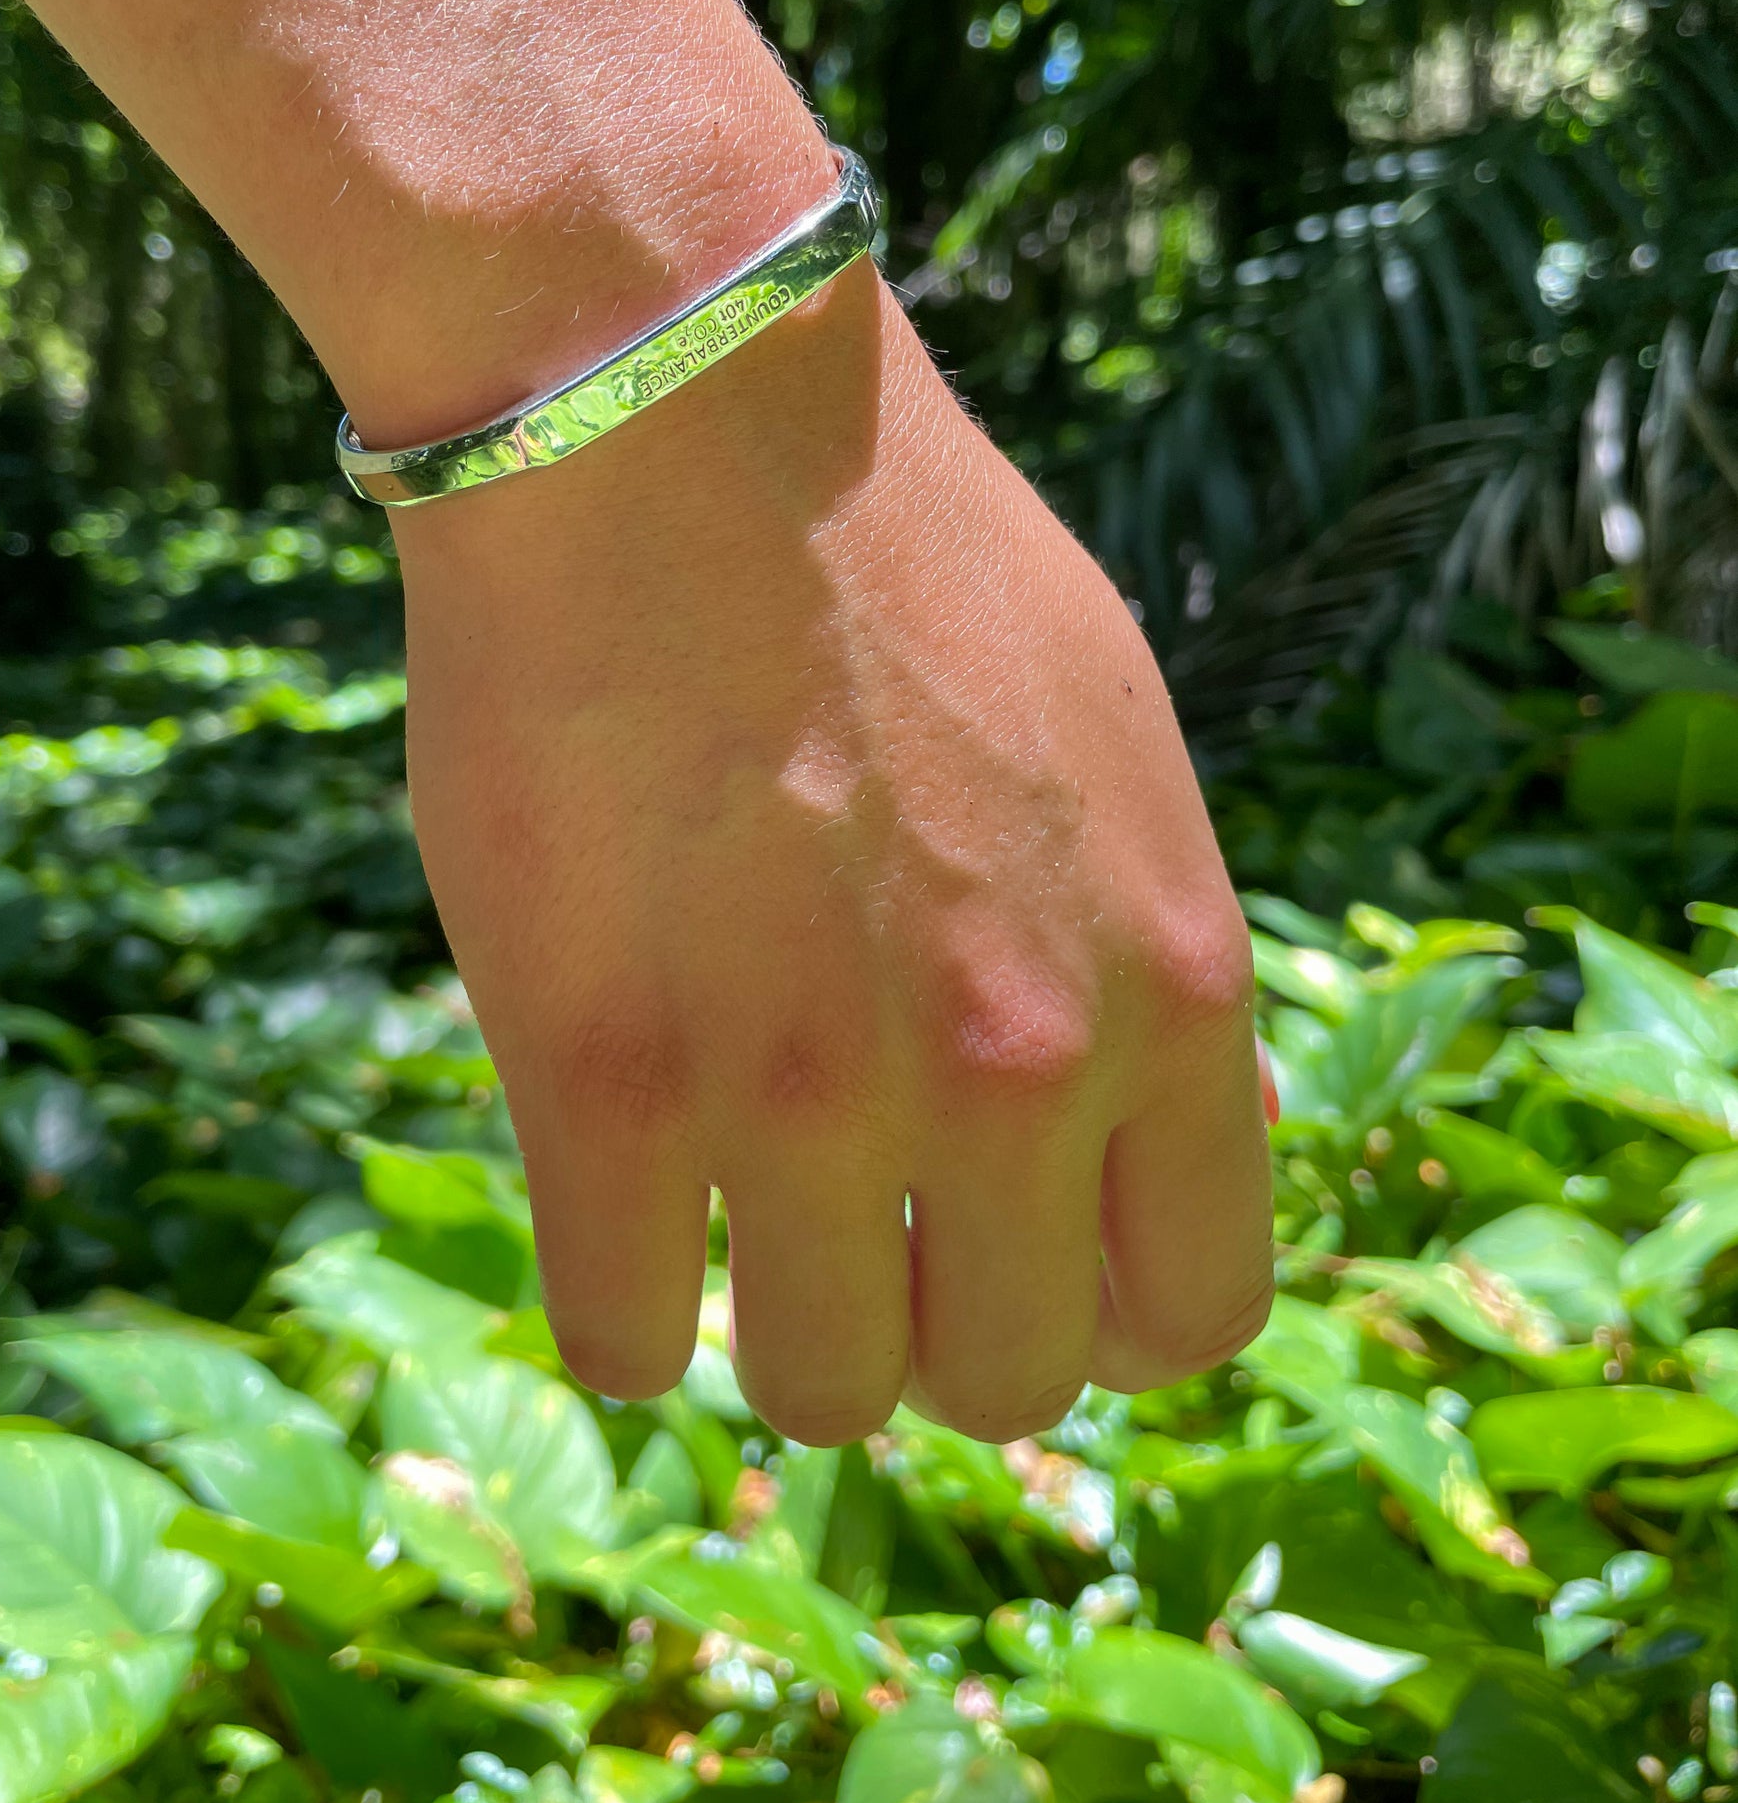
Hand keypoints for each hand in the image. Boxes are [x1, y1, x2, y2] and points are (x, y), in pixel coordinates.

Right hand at [397, 251, 1272, 1442]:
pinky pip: (625, 1336)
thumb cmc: (891, 557)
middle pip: (1003, 1382)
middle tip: (855, 1231)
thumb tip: (1181, 1120)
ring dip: (776, 1334)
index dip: (1096, 1314)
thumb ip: (1154, 962)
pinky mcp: (608, 1079)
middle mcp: (1021, 1072)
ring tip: (730, 1219)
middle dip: (932, 1330)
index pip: (1193, 1313)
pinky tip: (616, 1216)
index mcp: (1173, 990)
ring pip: (818, 1391)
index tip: (1012, 1256)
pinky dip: (626, 1311)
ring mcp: (813, 1092)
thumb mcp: (1115, 747)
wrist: (672, 411)